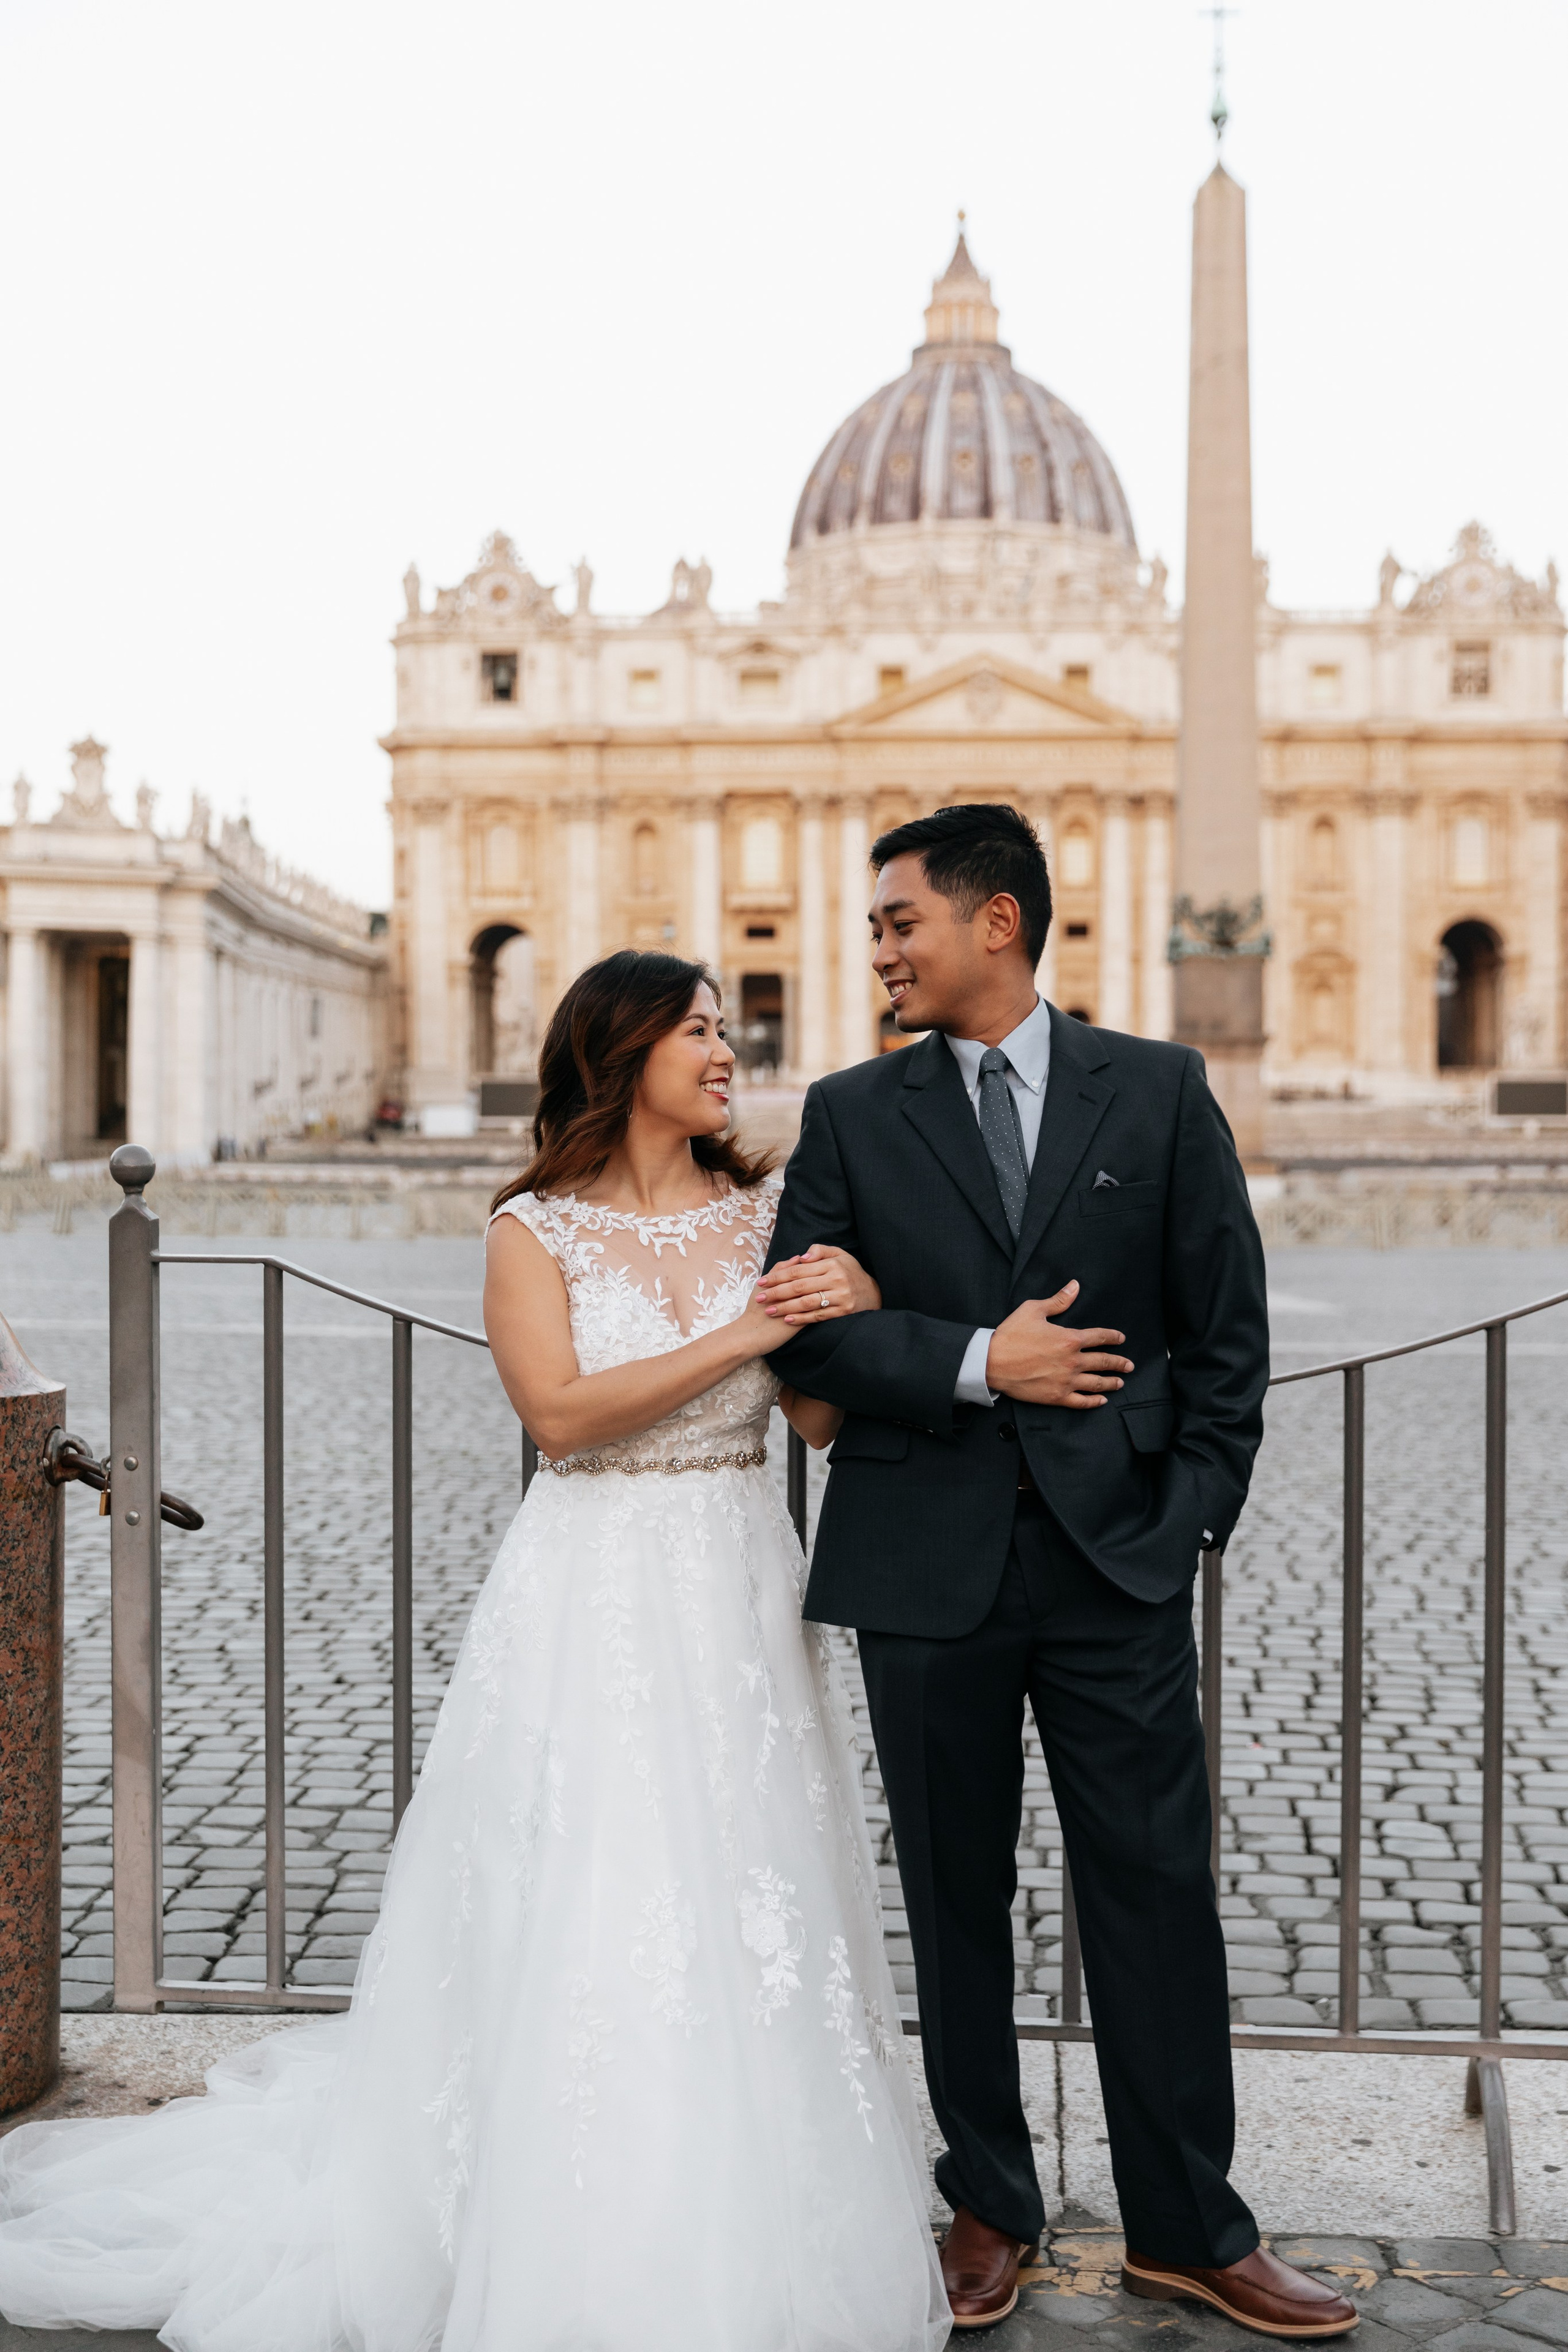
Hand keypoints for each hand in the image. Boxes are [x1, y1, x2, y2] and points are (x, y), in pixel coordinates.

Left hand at [754, 1243, 881, 1324]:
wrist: (874, 1292)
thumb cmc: (850, 1271)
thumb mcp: (839, 1254)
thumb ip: (819, 1251)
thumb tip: (801, 1257)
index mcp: (832, 1264)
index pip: (798, 1270)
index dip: (778, 1276)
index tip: (762, 1282)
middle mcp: (836, 1280)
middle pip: (799, 1287)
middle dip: (777, 1293)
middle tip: (760, 1298)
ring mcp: (840, 1297)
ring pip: (807, 1303)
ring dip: (785, 1307)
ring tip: (769, 1310)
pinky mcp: (843, 1312)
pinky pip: (818, 1316)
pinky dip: (801, 1318)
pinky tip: (787, 1319)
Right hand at [985, 1280, 1132, 1407]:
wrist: (992, 1363)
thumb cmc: (1011, 1335)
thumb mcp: (1033, 1310)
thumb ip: (1058, 1300)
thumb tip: (1075, 1286)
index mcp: (1070, 1339)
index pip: (1100, 1337)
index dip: (1113, 1337)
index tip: (1121, 1339)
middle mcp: (1073, 1361)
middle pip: (1104, 1362)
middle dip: (1119, 1363)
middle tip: (1130, 1365)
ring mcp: (1066, 1381)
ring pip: (1097, 1383)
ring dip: (1112, 1382)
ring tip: (1120, 1382)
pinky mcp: (1057, 1397)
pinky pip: (1082, 1401)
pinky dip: (1094, 1401)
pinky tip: (1102, 1400)